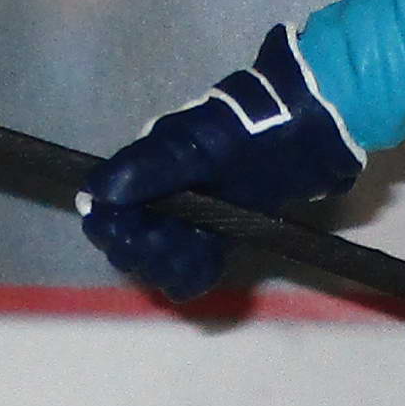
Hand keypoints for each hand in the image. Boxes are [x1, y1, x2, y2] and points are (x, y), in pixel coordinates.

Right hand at [81, 100, 247, 298]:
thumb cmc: (250, 133)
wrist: (307, 133)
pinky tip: (209, 262)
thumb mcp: (201, 145)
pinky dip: (195, 272)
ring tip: (197, 250)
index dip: (112, 228)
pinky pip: (190, 268)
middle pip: (128, 243)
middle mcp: (159, 194)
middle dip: (145, 250)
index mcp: (145, 166)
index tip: (134, 235)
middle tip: (174, 240)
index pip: (107, 211)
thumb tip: (97, 191)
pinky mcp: (215, 234)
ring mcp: (187, 216)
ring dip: (170, 264)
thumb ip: (152, 167)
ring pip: (157, 261)